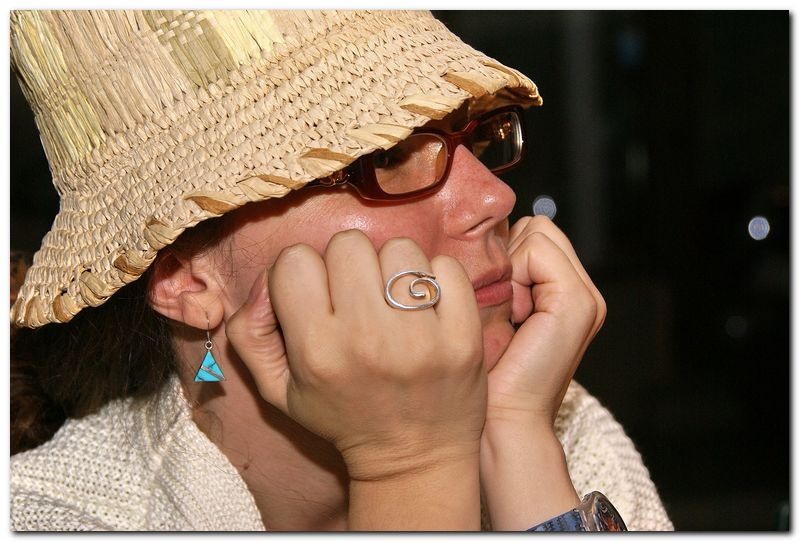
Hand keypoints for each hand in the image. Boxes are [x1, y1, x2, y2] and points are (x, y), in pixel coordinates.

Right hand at [226, 230, 485, 481]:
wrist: (414, 457)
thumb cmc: (342, 417)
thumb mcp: (278, 391)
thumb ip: (251, 333)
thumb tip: (265, 281)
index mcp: (317, 351)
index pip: (295, 260)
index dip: (301, 272)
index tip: (317, 296)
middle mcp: (368, 339)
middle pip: (348, 244)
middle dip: (348, 264)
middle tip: (358, 295)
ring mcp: (422, 337)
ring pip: (399, 249)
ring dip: (393, 267)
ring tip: (393, 300)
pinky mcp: (464, 336)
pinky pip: (446, 267)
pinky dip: (436, 278)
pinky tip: (426, 307)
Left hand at [487, 215, 605, 424]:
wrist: (503, 419)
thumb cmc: (487, 372)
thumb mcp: (493, 313)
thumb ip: (502, 274)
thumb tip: (479, 238)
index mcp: (566, 293)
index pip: (533, 234)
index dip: (504, 255)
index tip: (493, 300)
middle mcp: (583, 291)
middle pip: (535, 227)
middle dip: (507, 257)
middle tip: (502, 307)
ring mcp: (585, 296)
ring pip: (536, 232)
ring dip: (510, 268)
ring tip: (508, 314)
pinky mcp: (577, 301)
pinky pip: (536, 249)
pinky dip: (515, 276)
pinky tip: (514, 315)